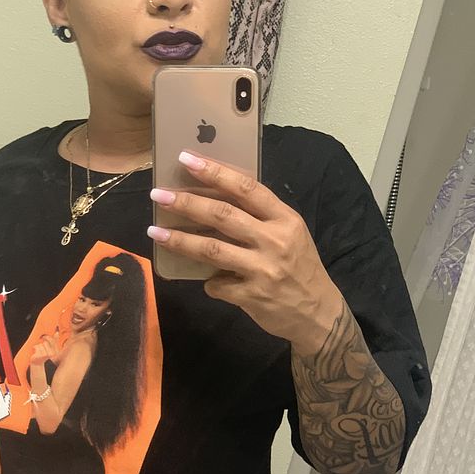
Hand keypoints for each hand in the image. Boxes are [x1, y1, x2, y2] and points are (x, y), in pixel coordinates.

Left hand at [30, 330, 59, 365]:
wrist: (37, 362)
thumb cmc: (43, 353)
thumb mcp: (49, 347)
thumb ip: (54, 340)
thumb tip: (57, 332)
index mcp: (56, 351)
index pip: (52, 341)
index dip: (48, 337)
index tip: (44, 337)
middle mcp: (52, 354)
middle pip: (46, 342)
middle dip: (42, 343)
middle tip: (40, 344)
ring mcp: (46, 355)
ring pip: (41, 344)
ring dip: (38, 346)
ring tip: (38, 350)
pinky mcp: (40, 356)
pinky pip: (37, 347)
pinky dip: (35, 348)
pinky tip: (35, 352)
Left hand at [149, 151, 342, 355]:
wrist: (319, 314)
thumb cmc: (299, 268)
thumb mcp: (290, 235)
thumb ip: (260, 219)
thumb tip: (213, 202)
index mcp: (285, 219)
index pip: (246, 188)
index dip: (215, 173)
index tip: (187, 159)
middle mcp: (275, 241)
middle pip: (223, 216)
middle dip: (186, 203)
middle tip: (158, 195)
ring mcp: (263, 270)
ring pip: (212, 249)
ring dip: (180, 240)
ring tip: (156, 233)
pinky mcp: (253, 296)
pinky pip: (217, 284)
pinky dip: (209, 282)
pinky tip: (208, 281)